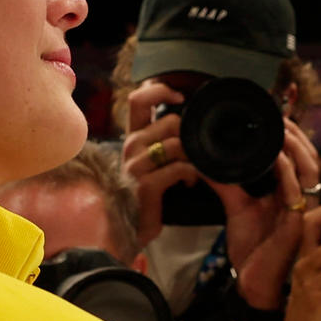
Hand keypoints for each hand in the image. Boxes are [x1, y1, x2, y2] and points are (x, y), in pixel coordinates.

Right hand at [118, 81, 201, 247]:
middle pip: (170, 122)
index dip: (160, 90)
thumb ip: (161, 142)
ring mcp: (135, 165)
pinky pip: (179, 167)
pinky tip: (188, 182)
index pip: (138, 99)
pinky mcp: (144, 185)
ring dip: (193, 158)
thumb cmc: (144, 197)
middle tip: (192, 155)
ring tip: (192, 172)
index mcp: (132, 138)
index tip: (179, 97)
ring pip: (177, 143)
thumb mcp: (149, 163)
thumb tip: (184, 123)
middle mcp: (130, 147)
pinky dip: (191, 174)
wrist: (127, 230)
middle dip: (189, 137)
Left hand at [217, 119, 320, 309]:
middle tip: (280, 116)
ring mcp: (302, 210)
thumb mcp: (237, 207)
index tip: (276, 115)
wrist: (252, 282)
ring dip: (296, 146)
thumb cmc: (251, 247)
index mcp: (289, 191)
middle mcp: (299, 197)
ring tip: (282, 129)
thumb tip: (203, 162)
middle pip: (309, 156)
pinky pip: (297, 192)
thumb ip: (225, 183)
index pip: (297, 156)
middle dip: (297, 133)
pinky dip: (288, 171)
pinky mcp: (298, 224)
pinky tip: (278, 156)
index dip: (291, 135)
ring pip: (310, 169)